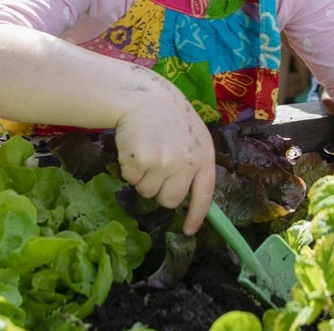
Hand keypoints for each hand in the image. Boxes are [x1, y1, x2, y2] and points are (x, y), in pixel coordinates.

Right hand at [115, 93, 216, 234]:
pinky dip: (129, 169)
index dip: (196, 215)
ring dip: (143, 179)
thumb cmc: (169, 118)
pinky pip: (131, 180)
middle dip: (160, 192)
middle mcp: (187, 163)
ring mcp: (163, 163)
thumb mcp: (193, 138)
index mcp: (204, 157)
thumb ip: (194, 164)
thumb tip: (186, 198)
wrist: (143, 96)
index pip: (204, 195)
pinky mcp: (140, 161)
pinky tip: (134, 148)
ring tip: (146, 153)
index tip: (188, 230)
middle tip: (156, 170)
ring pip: (147, 192)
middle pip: (170, 200)